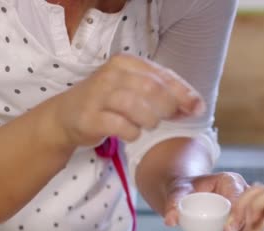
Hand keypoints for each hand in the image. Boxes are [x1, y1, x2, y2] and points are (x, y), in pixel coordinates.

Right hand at [49, 54, 204, 147]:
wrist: (66, 116)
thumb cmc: (108, 103)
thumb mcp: (135, 90)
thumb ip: (164, 94)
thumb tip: (196, 106)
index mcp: (127, 63)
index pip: (164, 75)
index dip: (184, 93)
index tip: (197, 109)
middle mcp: (112, 74)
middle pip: (152, 89)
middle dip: (168, 108)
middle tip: (168, 119)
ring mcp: (98, 95)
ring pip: (135, 105)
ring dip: (149, 120)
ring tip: (147, 125)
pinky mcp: (89, 117)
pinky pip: (119, 125)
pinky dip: (132, 132)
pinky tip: (131, 133)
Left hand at [164, 172, 248, 230]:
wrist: (188, 193)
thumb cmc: (186, 189)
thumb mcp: (178, 192)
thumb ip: (173, 203)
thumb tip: (171, 220)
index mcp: (231, 181)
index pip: (240, 199)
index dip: (237, 216)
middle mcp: (242, 193)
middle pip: (250, 214)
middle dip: (240, 230)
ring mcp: (244, 207)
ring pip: (251, 225)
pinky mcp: (242, 220)